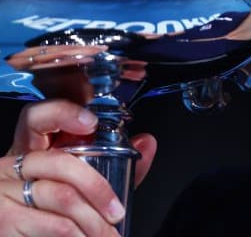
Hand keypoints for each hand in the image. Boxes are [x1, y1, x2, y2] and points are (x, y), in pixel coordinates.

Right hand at [0, 99, 156, 235]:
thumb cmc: (44, 216)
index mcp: (29, 152)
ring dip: (94, 222)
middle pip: (61, 163)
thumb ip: (112, 167)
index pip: (37, 118)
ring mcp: (3, 193)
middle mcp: (11, 167)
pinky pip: (54, 225)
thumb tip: (147, 142)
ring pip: (62, 196)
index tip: (89, 122)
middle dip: (99, 189)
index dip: (62, 114)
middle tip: (117, 214)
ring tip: (108, 235)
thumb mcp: (74, 188)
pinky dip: (78, 235)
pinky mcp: (3, 220)